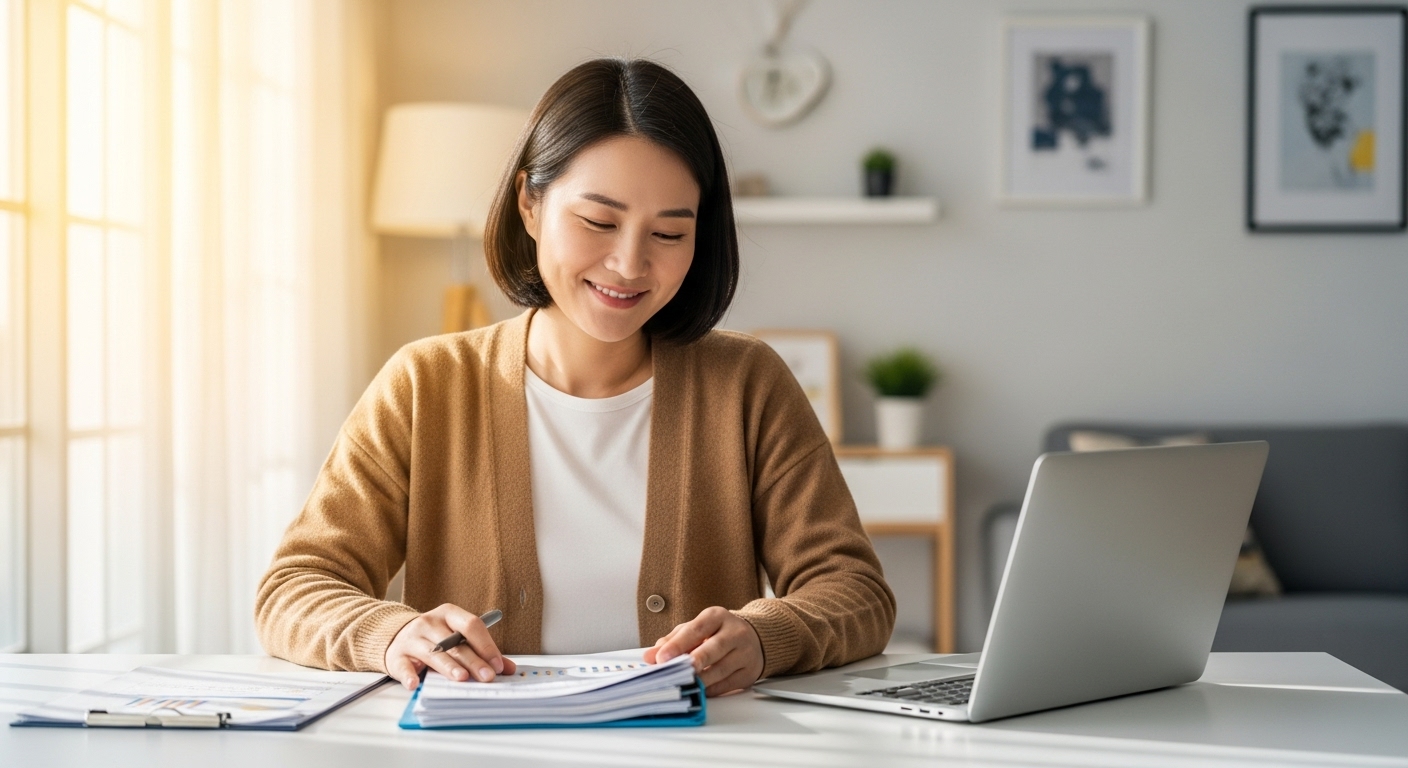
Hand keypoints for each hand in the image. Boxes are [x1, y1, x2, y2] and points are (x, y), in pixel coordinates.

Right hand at [384, 604, 517, 689]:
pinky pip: (404, 666)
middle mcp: (430, 622)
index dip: (486, 645)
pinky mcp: (397, 655)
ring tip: (461, 678)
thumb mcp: (457, 638)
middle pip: (455, 643)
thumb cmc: (434, 638)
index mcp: (449, 614)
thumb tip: (508, 668)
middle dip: (473, 661)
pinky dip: (409, 675)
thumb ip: (482, 651)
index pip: (471, 625)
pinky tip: (415, 684)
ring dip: (449, 667)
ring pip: (434, 653)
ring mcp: (412, 638)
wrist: (397, 637)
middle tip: (487, 677)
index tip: (498, 665)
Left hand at [644, 606, 763, 696]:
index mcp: (717, 617)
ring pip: (721, 669)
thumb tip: (650, 656)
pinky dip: (711, 690)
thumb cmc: (718, 634)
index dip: (677, 644)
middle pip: (714, 647)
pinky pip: (728, 684)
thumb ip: (672, 641)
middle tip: (677, 670)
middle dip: (695, 660)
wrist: (755, 639)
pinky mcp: (749, 672)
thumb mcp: (695, 630)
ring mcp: (745, 652)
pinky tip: (699, 691)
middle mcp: (734, 632)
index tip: (661, 657)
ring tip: (683, 685)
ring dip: (700, 680)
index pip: (696, 629)